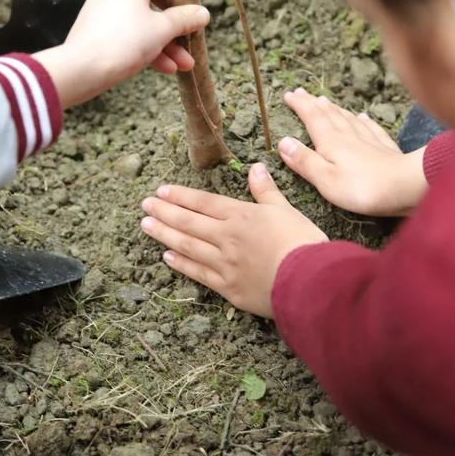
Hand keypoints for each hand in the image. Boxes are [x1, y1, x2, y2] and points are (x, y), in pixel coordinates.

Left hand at [33, 0, 209, 108]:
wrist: (81, 69)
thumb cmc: (124, 43)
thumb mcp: (162, 31)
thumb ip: (184, 20)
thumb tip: (203, 13)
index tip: (194, 6)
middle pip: (155, 1)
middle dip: (176, 27)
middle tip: (192, 41)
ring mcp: (104, 6)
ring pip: (142, 20)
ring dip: (165, 43)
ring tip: (184, 65)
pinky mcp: (97, 26)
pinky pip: (128, 31)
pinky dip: (145, 46)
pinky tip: (165, 68)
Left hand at [141, 163, 326, 318]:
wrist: (310, 283)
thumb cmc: (303, 243)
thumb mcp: (286, 210)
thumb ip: (266, 191)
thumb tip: (256, 168)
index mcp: (241, 216)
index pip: (204, 202)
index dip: (181, 195)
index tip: (161, 191)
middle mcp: (227, 238)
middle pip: (189, 222)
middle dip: (164, 212)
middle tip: (144, 205)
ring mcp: (225, 264)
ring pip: (188, 245)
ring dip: (165, 234)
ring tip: (146, 225)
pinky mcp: (228, 288)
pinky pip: (198, 273)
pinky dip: (181, 263)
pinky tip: (167, 256)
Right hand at [278, 88, 427, 216]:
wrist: (406, 186)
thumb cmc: (362, 188)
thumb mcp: (325, 179)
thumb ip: (304, 161)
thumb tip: (283, 142)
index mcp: (331, 142)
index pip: (312, 118)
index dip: (300, 105)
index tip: (289, 94)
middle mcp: (349, 136)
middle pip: (329, 115)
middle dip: (314, 103)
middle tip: (303, 93)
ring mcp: (369, 141)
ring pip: (348, 119)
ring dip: (335, 110)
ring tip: (326, 102)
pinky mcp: (386, 149)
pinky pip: (371, 129)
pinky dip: (364, 121)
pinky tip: (363, 117)